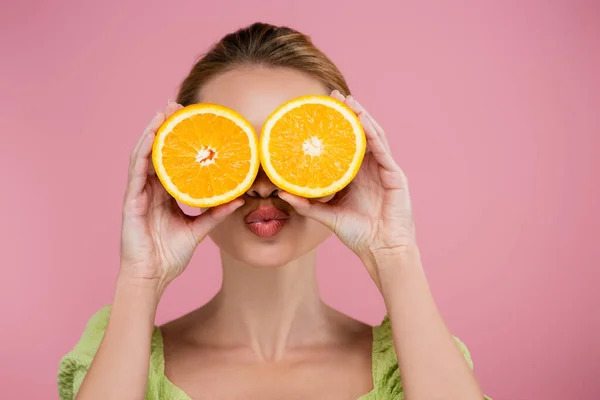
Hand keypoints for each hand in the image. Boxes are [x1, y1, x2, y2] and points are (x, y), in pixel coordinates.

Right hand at [120, 100, 243, 289]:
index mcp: (163, 195)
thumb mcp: (199, 229)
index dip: (177, 140)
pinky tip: (152, 135)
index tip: (190, 121)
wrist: (153, 277)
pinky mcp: (131, 201)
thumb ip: (215, 213)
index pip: (170, 160)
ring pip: (144, 155)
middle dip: (164, 127)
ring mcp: (138, 194)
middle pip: (156, 151)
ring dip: (152, 131)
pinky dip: (144, 151)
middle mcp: (149, 190)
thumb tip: (240, 198)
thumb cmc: (170, 255)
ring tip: (163, 112)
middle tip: (176, 105)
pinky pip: (137, 172)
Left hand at [278, 91, 415, 287]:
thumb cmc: (358, 235)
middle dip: (349, 114)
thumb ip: (306, 205)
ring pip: (374, 137)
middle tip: (334, 95)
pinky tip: (362, 121)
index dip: (336, 127)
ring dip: (362, 117)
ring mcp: (385, 170)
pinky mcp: (395, 176)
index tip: (320, 110)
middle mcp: (371, 169)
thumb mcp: (327, 216)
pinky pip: (383, 150)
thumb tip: (280, 193)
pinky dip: (373, 134)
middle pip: (360, 135)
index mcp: (356, 176)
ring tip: (349, 101)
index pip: (346, 145)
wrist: (382, 251)